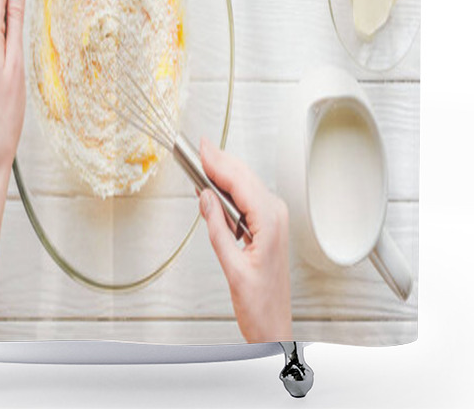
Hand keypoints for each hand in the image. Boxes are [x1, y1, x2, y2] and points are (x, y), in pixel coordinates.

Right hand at [199, 137, 292, 342]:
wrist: (273, 325)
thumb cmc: (259, 304)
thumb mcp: (232, 268)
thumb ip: (217, 229)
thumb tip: (206, 197)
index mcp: (270, 222)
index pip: (240, 182)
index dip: (218, 162)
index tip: (202, 148)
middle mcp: (275, 215)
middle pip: (244, 177)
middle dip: (220, 161)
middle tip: (198, 149)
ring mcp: (274, 219)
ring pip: (246, 185)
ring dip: (224, 174)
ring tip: (201, 165)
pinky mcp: (268, 225)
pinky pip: (247, 198)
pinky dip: (230, 190)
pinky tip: (214, 189)